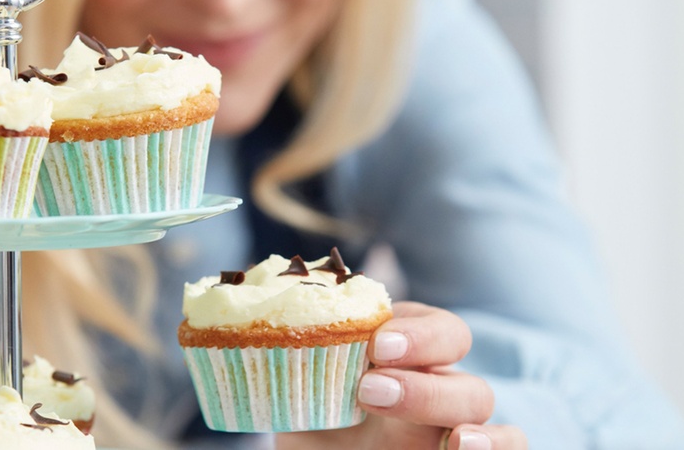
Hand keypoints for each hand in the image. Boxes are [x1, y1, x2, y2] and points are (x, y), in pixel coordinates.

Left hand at [276, 302, 526, 448]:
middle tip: (369, 391)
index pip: (443, 331)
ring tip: (454, 442)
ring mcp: (453, 429)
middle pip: (467, 381)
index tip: (377, 345)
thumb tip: (250, 322)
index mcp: (408, 356)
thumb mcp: (298, 390)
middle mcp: (441, 389)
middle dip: (424, 388)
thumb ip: (298, 362)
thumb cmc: (310, 416)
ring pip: (491, 420)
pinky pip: (509, 449)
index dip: (419, 335)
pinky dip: (498, 449)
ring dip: (478, 429)